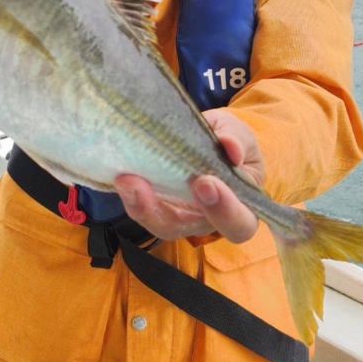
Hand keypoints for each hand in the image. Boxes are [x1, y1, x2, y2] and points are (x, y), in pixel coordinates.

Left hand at [114, 109, 263, 242]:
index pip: (238, 223)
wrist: (207, 138)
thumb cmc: (229, 141)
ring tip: (125, 180)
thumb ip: (235, 138)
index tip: (205, 183)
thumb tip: (229, 146)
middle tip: (143, 186)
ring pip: (159, 223)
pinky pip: (143, 209)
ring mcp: (180, 216)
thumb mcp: (237, 132)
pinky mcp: (156, 204)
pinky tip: (121, 177)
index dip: (224, 212)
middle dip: (164, 212)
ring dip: (140, 206)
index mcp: (241, 206)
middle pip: (187, 229)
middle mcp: (208, 219)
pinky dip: (131, 195)